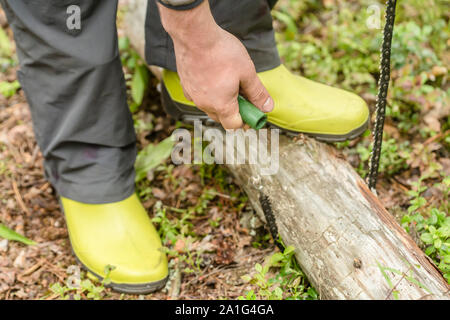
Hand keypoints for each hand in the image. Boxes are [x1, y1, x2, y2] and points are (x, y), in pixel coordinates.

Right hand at [158, 1, 273, 128]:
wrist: (194, 34)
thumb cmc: (222, 52)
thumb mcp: (247, 72)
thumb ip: (257, 93)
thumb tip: (267, 108)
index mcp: (221, 105)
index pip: (234, 125)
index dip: (245, 121)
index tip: (252, 111)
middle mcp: (204, 105)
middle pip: (221, 118)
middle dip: (234, 111)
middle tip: (244, 96)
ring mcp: (192, 96)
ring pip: (209, 107)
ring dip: (220, 102)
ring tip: (229, 83)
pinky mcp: (185, 85)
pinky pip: (199, 96)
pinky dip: (208, 93)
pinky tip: (213, 77)